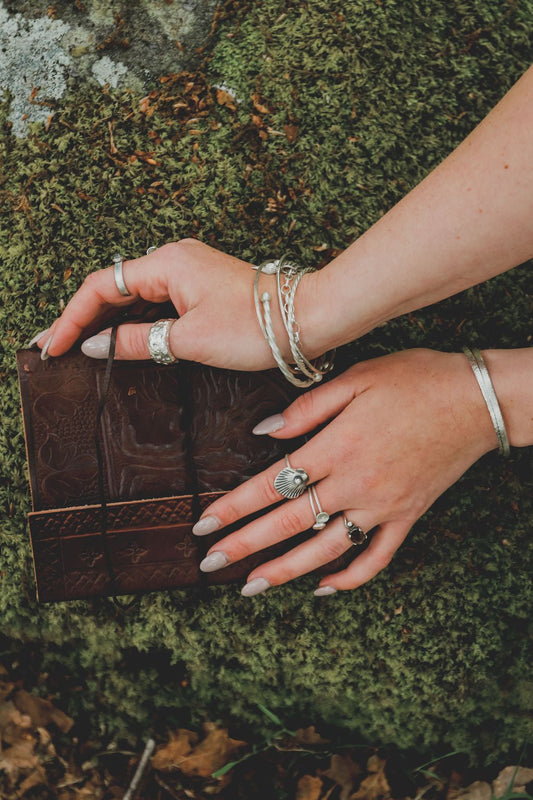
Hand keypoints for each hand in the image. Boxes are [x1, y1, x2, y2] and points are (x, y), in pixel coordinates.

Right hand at [30, 239, 320, 370]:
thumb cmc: (256, 325)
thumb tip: (98, 346)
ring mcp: (188, 272)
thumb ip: (136, 341)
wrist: (308, 318)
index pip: (101, 287)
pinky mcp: (200, 287)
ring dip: (106, 320)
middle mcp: (173, 259)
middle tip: (54, 347)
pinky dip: (134, 321)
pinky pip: (156, 301)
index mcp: (166, 263)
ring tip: (77, 346)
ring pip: (134, 296)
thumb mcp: (188, 340)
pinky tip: (118, 338)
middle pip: (113, 288)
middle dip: (82, 318)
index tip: (55, 346)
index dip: (72, 318)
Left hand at [192, 349, 497, 595]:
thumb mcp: (356, 377)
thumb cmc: (415, 379)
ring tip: (250, 588)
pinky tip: (323, 587)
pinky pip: (377, 558)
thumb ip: (307, 407)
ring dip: (285, 571)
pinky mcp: (408, 517)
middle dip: (244, 545)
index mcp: (337, 446)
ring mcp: (383, 506)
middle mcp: (356, 483)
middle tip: (209, 564)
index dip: (234, 506)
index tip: (204, 524)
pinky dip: (350, 578)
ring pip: (326, 549)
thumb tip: (264, 431)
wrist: (476, 400)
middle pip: (289, 523)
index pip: (272, 483)